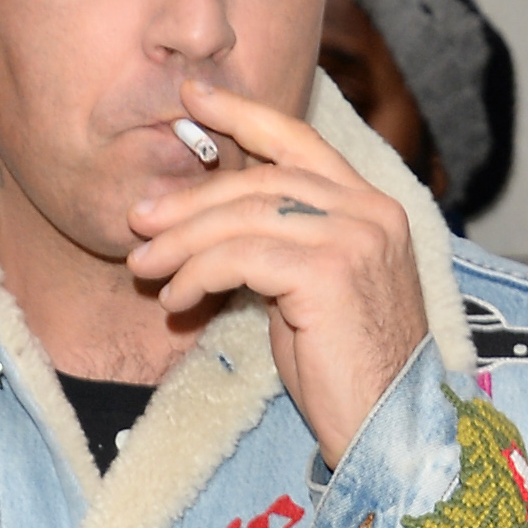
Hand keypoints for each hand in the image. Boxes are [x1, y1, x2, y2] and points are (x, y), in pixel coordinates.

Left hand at [123, 83, 428, 468]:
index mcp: (371, 206)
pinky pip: (242, 257)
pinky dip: (199, 273)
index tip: (193, 100)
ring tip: (145, 266)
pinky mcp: (330, 273)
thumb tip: (213, 225)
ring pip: (245, 217)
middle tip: (140, 220)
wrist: (388, 427)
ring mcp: (354, 238)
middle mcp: (369, 212)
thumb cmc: (345, 371)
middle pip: (260, 179)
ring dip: (183, 242)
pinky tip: (177, 296)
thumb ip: (281, 246)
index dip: (244, 115)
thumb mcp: (312, 292)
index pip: (299, 141)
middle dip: (191, 199)